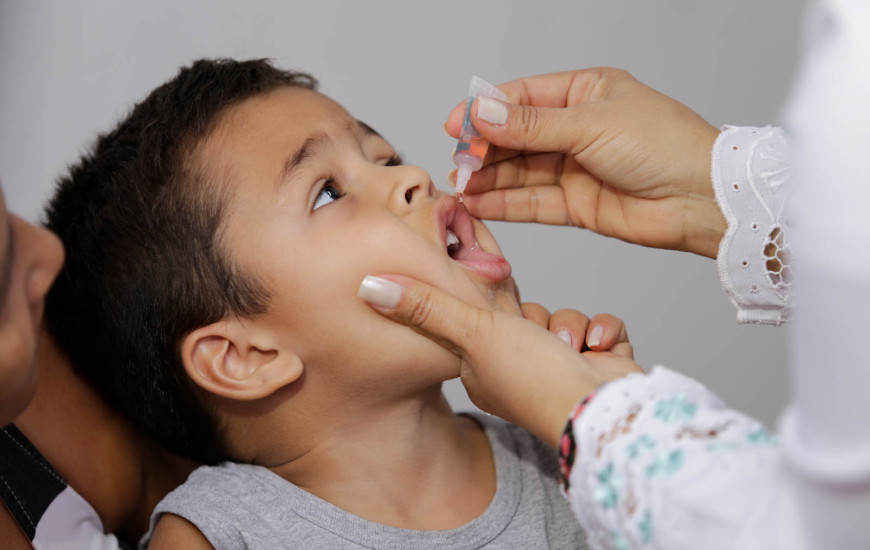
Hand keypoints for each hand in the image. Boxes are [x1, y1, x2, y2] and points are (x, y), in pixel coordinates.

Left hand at [359, 276, 642, 447]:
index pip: (475, 315)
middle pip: (524, 312)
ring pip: (560, 319)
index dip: (486, 294)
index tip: (493, 277)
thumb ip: (426, 306)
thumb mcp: (473, 334)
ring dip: (569, 327)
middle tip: (535, 329)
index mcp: (478, 364)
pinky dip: (600, 334)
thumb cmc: (534, 381)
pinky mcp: (591, 363)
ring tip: (566, 349)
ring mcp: (554, 366)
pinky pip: (595, 328)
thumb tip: (370, 285)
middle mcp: (515, 367)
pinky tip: (594, 350)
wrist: (603, 413)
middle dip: (538, 316)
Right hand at [445, 68, 725, 257]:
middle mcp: (577, 129)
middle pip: (515, 138)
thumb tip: (481, 113)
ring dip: (489, 180)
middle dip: (485, 150)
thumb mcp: (590, 124)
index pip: (521, 98)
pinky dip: (505, 204)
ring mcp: (576, 168)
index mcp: (584, 93)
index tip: (456, 125)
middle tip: (459, 163)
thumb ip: (530, 125)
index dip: (485, 111)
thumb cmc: (663, 145)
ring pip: (520, 172)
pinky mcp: (577, 204)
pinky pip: (533, 202)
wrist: (700, 199)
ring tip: (462, 187)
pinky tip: (480, 204)